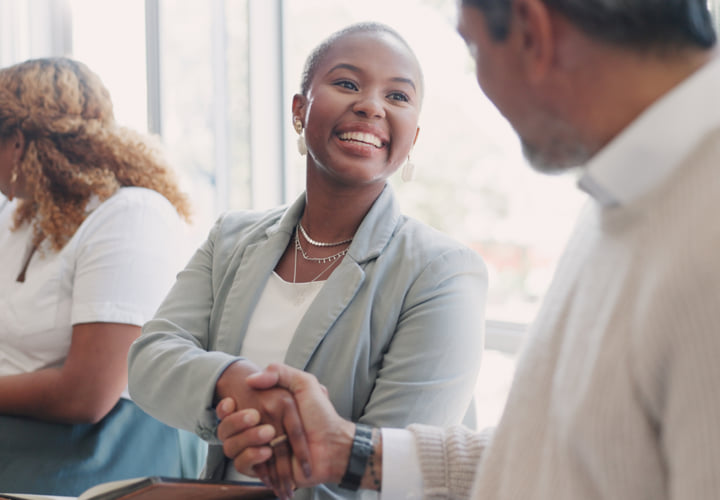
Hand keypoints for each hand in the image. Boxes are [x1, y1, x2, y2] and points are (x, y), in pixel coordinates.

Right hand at [215, 361, 309, 498]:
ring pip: (231, 447)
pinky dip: (251, 458)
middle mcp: (257, 430)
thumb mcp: (304, 384)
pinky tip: (266, 452)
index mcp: (264, 411)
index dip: (224, 408)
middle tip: (253, 417)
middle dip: (235, 423)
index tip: (230, 402)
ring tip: (268, 436)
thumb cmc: (321, 415)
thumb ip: (280, 373)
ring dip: (246, 439)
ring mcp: (258, 450)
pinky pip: (241, 465)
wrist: (333, 445)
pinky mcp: (262, 469)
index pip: (231, 410)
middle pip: (226, 429)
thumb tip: (251, 379)